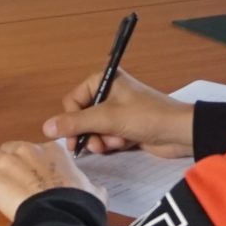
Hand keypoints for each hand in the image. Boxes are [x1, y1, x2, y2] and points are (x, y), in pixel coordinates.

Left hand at [0, 139, 97, 219]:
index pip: (34, 150)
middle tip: (2, 182)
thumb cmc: (78, 204)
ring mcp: (6, 163)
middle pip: (6, 150)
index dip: (28, 164)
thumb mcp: (94, 192)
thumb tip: (98, 191)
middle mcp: (27, 151)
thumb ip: (93, 188)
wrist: (61, 214)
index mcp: (52, 151)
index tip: (28, 179)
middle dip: (2, 164)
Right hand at [46, 69, 192, 157]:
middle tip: (94, 145)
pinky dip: (112, 143)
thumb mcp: (108, 118)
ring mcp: (118, 110)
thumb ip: (75, 123)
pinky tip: (124, 144)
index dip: (72, 120)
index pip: (73, 101)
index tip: (75, 139)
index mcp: (104, 79)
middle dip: (88, 133)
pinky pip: (108, 136)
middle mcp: (109, 92)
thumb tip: (46, 127)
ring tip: (114, 143)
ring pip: (94, 129)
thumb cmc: (146, 117)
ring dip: (101, 140)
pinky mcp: (126, 126)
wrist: (180, 132)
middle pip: (82, 117)